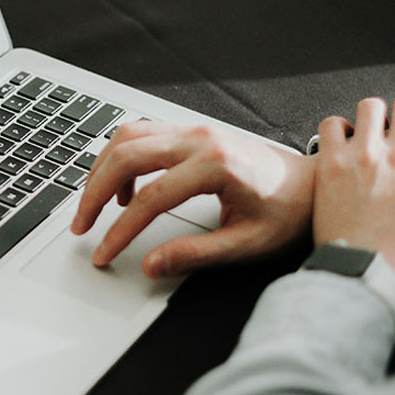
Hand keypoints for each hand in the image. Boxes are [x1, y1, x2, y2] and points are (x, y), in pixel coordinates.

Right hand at [72, 122, 314, 277]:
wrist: (313, 184)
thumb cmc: (287, 211)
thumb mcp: (246, 243)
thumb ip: (196, 255)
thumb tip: (152, 266)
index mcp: (216, 165)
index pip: (150, 198)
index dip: (120, 231)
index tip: (104, 253)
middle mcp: (201, 138)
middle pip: (127, 156)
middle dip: (94, 193)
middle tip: (82, 227)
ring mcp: (195, 129)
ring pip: (128, 136)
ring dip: (102, 169)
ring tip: (95, 208)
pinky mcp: (193, 130)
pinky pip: (143, 133)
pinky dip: (122, 157)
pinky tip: (125, 190)